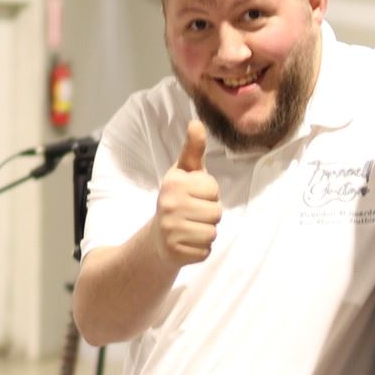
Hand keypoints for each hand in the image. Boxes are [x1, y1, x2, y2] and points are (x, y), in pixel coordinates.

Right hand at [151, 120, 221, 267]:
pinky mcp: (175, 252)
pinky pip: (206, 250)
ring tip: (190, 227)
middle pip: (216, 212)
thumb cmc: (178, 199)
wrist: (157, 237)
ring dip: (206, 232)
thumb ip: (193, 149)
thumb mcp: (185, 172)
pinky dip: (200, 249)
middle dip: (209, 215)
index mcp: (173, 183)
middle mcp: (169, 205)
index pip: (213, 189)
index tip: (193, 196)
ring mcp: (171, 230)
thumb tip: (197, 122)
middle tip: (192, 214)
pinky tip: (187, 242)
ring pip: (212, 232)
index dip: (209, 194)